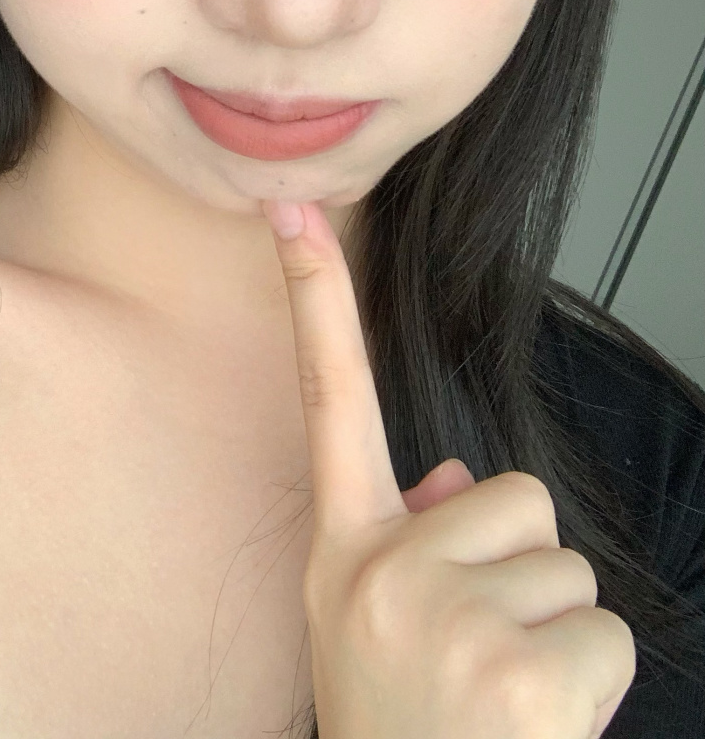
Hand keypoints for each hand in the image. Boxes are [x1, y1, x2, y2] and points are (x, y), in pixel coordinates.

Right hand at [262, 199, 635, 738]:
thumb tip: (463, 481)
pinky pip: (605, 630)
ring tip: (504, 700)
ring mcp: (442, 618)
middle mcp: (379, 571)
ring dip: (557, 632)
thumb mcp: (373, 632)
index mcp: (344, 552)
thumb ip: (414, 542)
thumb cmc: (407, 728)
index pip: (328, 399)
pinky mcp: (515, 670)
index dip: (314, 299)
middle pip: (512, 492)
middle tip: (483, 658)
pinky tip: (536, 726)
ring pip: (566, 564)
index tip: (292, 210)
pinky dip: (592, 684)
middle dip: (521, 568)